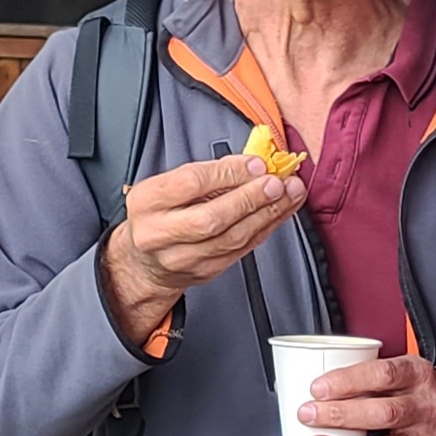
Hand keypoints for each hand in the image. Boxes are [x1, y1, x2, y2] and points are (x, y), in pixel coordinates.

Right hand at [96, 154, 305, 344]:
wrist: (146, 261)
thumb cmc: (160, 214)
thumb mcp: (167, 184)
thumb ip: (206, 173)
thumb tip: (251, 164)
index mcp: (147, 202)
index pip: (190, 184)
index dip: (228, 173)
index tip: (256, 164)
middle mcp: (159, 234)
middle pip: (211, 218)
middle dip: (250, 199)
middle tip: (277, 183)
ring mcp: (183, 258)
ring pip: (231, 238)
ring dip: (267, 214)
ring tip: (289, 193)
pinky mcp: (205, 272)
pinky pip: (242, 250)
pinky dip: (266, 228)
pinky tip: (280, 212)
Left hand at [298, 354, 435, 435]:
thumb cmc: (412, 392)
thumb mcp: (398, 371)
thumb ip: (365, 374)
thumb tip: (315, 385)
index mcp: (417, 376)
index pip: (384, 375)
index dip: (348, 381)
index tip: (318, 387)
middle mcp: (424, 409)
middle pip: (384, 414)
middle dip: (340, 416)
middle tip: (308, 414)